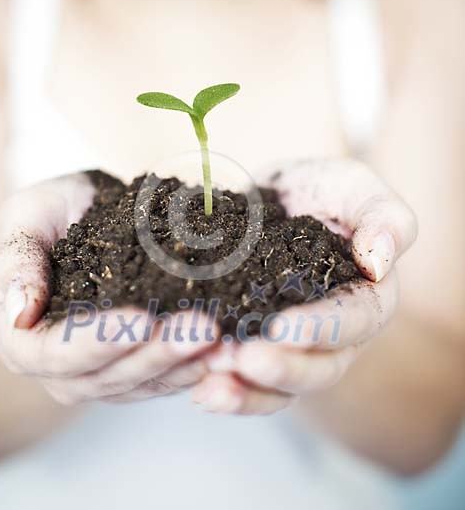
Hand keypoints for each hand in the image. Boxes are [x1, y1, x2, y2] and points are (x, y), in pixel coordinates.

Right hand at [0, 173, 216, 405]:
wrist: (96, 212)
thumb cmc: (59, 209)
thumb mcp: (29, 215)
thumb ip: (17, 258)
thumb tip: (18, 314)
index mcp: (24, 339)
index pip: (57, 353)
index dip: (99, 341)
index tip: (141, 319)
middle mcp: (62, 369)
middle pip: (108, 376)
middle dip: (157, 353)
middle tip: (201, 328)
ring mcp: (103, 373)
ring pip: (145, 382)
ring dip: (185, 363)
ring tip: (221, 338)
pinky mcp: (139, 369)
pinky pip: (168, 378)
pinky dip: (198, 365)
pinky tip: (227, 348)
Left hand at [192, 158, 416, 414]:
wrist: (276, 197)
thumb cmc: (322, 191)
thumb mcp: (355, 188)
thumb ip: (382, 217)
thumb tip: (380, 261)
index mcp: (365, 298)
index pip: (352, 322)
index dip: (320, 330)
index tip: (282, 330)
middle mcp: (333, 333)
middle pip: (318, 368)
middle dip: (282, 370)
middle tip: (244, 361)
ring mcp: (293, 345)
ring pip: (280, 385)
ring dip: (247, 389)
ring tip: (211, 384)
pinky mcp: (254, 344)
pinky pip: (245, 378)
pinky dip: (224, 387)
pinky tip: (198, 391)